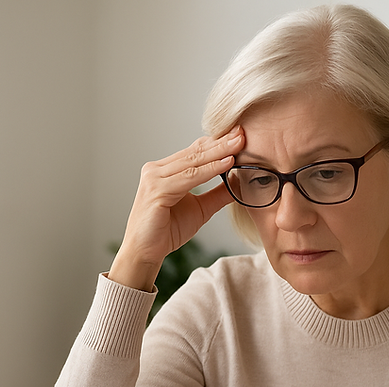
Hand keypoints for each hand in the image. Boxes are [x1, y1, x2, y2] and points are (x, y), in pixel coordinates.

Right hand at [109, 126, 244, 290]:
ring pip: (193, 162)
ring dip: (219, 152)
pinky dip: (210, 170)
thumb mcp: (200, 209)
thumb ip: (217, 194)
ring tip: (239, 144)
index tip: (240, 135)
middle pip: (195, 152)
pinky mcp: (156, 191)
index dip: (217, 143)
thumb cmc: (167, 231)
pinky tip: (227, 163)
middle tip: (243, 132)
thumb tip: (239, 181)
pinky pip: (189, 178)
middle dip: (221, 142)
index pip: (194, 151)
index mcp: (164, 170)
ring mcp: (154, 178)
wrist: (145, 253)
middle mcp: (156, 170)